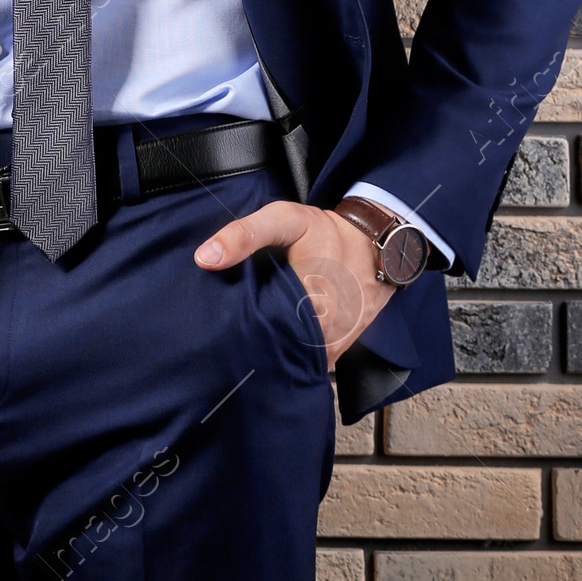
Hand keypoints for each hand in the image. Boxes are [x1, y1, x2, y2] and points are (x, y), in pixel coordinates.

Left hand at [193, 201, 390, 362]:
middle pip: (269, 351)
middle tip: (228, 325)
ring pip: (286, 359)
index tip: (218, 318)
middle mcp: (319, 341)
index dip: (232, 327)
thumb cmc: (328, 233)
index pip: (253, 335)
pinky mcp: (334, 353)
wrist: (376, 247)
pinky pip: (303, 360)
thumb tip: (204, 258)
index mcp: (304, 310)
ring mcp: (328, 351)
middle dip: (247, 340)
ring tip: (248, 333)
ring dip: (268, 348)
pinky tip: (273, 336)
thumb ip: (245, 234)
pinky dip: (288, 350)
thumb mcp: (287, 220)